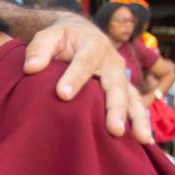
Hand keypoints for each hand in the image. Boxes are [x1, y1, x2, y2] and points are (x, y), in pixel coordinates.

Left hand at [22, 16, 152, 142]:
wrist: (80, 33)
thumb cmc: (62, 38)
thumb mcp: (49, 36)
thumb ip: (39, 49)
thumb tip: (31, 68)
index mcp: (93, 45)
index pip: (84, 63)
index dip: (74, 78)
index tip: (62, 95)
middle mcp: (112, 62)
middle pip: (115, 86)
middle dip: (115, 108)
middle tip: (113, 129)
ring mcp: (121, 77)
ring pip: (131, 98)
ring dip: (137, 119)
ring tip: (141, 139)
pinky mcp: (124, 89)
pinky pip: (136, 105)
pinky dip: (141, 121)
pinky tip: (144, 141)